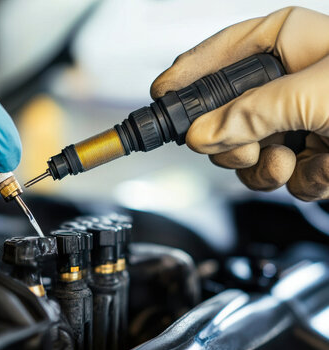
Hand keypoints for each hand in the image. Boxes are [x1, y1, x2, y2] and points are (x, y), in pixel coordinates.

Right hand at [150, 7, 328, 200]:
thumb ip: (254, 112)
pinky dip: (297, 180)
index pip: (217, 54)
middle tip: (241, 145)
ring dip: (263, 166)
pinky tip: (321, 169)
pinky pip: (276, 174)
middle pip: (220, 113)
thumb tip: (204, 133)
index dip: (187, 75)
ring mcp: (292, 121)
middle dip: (229, 139)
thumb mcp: (320, 92)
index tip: (162, 96)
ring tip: (294, 160)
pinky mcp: (307, 154)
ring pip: (242, 151)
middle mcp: (283, 82)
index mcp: (284, 44)